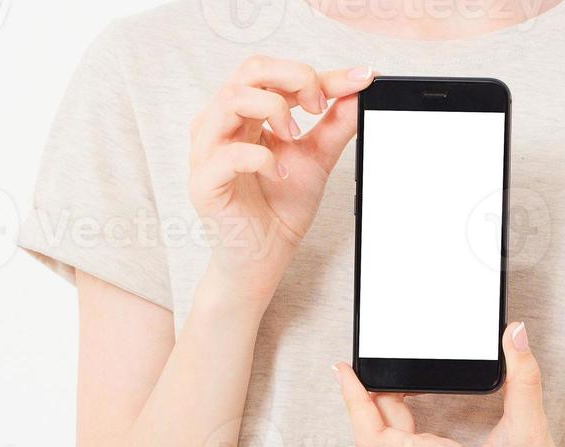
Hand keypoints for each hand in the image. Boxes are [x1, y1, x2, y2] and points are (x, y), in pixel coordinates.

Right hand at [189, 57, 373, 296]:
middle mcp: (223, 123)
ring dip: (274, 110)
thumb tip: (358, 92)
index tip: (361, 79)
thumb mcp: (316, 158)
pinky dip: (262, 158)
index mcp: (246, 113)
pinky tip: (281, 174)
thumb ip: (335, 125)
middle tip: (319, 106)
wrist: (264, 257)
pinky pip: (227, 155)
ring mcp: (207, 150)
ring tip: (295, 138)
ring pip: (232, 99)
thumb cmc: (280, 207)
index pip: (277, 74)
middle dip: (294, 79)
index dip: (321, 73)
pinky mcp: (203, 182)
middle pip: (251, 70)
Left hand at [334, 323, 564, 446]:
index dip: (353, 401)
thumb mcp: (530, 429)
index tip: (344, 370)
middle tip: (379, 359)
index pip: (372, 435)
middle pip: (376, 432)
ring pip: (385, 444)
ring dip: (383, 410)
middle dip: (373, 393)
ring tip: (394, 377)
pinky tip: (409, 404)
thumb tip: (516, 333)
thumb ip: (523, 377)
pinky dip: (395, 426)